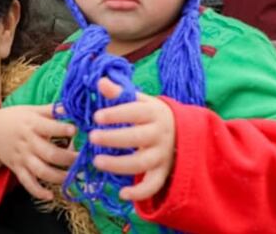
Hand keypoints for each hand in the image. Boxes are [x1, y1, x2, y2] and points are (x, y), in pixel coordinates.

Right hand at [0, 105, 77, 200]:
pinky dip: (38, 191)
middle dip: (68, 158)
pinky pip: (27, 183)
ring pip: (41, 171)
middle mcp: (27, 142)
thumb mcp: (30, 110)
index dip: (62, 129)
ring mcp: (22, 158)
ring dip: (59, 176)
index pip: (47, 127)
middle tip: (83, 158)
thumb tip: (72, 105)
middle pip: (49, 153)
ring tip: (73, 177)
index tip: (75, 129)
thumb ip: (51, 109)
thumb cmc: (14, 118)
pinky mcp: (18, 169)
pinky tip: (50, 196)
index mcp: (31, 124)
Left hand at [88, 78, 175, 202]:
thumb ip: (119, 93)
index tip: (96, 116)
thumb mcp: (139, 100)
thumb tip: (99, 82)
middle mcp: (159, 134)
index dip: (116, 114)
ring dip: (119, 165)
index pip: (134, 112)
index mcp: (153, 112)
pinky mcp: (163, 172)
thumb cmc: (151, 114)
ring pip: (142, 163)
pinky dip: (140, 193)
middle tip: (92, 137)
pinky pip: (153, 185)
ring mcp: (162, 155)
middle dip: (113, 138)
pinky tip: (122, 194)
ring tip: (97, 162)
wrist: (183, 132)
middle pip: (137, 138)